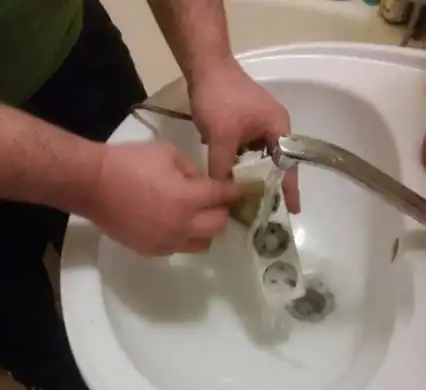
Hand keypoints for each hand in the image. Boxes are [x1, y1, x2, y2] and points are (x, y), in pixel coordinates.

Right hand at [86, 141, 246, 254]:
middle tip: (217, 201)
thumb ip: (191, 170)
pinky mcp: (152, 250)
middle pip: (218, 226)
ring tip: (197, 216)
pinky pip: (179, 248)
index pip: (223, 197)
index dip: (237, 191)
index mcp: (189, 198)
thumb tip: (200, 183)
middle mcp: (183, 226)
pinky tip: (173, 223)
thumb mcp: (167, 154)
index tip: (247, 189)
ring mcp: (167, 242)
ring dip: (205, 229)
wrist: (93, 185)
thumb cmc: (129, 162)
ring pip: (202, 244)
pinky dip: (183, 237)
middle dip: (222, 212)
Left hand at [189, 59, 299, 213]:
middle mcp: (273, 129)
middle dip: (269, 188)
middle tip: (265, 214)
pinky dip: (239, 168)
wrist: (204, 67)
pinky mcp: (243, 128)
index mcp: (278, 128)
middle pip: (274, 165)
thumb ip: (222, 167)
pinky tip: (231, 184)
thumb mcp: (222, 136)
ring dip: (252, 179)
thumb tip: (221, 194)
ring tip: (248, 204)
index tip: (293, 211)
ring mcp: (257, 128)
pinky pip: (245, 154)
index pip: (288, 165)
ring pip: (258, 161)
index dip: (290, 189)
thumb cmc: (220, 98)